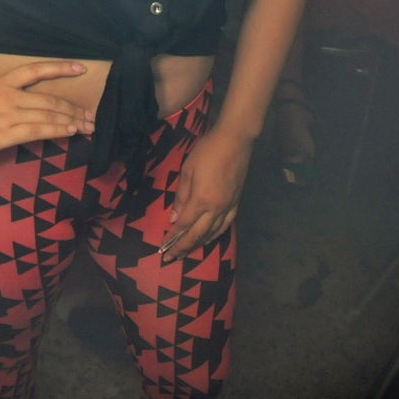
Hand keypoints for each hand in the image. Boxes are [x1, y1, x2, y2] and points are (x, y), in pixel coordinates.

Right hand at [0, 50, 94, 164]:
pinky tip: (70, 132)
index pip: (35, 70)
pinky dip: (56, 130)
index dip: (60, 68)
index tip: (80, 68)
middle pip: (48, 98)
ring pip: (46, 115)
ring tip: (87, 125)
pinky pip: (37, 131)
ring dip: (70, 120)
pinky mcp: (5, 135)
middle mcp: (8, 95)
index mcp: (0, 82)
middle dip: (73, 107)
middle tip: (91, 114)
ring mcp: (7, 115)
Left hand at [159, 127, 252, 261]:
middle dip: (183, 248)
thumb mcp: (187, 170)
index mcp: (201, 200)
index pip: (184, 225)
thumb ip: (181, 196)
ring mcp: (228, 207)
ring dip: (199, 244)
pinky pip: (225, 226)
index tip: (163, 247)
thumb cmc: (207, 152)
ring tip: (187, 252)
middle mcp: (216, 209)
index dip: (173, 237)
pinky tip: (209, 238)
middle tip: (171, 258)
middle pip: (198, 234)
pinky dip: (215, 235)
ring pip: (213, 233)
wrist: (234, 141)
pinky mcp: (236, 203)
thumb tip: (174, 218)